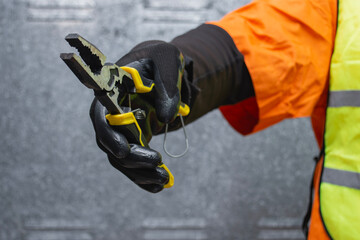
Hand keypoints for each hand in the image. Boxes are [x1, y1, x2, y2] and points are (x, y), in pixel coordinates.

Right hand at [90, 41, 185, 192]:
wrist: (159, 68)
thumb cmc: (158, 59)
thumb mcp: (166, 58)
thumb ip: (166, 84)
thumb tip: (166, 117)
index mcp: (110, 92)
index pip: (102, 118)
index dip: (109, 136)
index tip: (123, 151)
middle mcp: (110, 114)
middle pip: (112, 143)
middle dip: (133, 159)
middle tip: (158, 165)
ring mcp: (121, 129)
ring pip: (122, 159)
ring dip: (141, 172)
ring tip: (164, 180)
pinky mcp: (133, 140)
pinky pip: (133, 162)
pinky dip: (144, 176)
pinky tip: (158, 186)